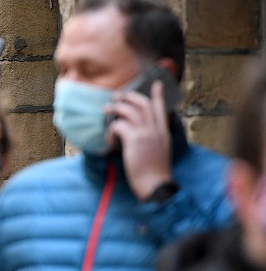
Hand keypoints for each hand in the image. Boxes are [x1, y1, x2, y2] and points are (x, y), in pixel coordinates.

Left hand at [106, 80, 172, 198]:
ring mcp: (146, 133)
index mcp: (163, 132)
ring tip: (106, 111)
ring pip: (129, 111)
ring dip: (115, 109)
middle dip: (129, 97)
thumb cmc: (154, 174)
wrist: (156, 185)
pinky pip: (119, 125)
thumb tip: (137, 137)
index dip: (157, 96)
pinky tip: (109, 140)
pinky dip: (111, 130)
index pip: (161, 109)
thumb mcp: (159, 153)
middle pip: (143, 104)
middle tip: (117, 96)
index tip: (156, 84)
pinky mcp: (135, 139)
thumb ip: (152, 141)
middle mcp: (156, 129)